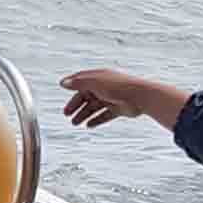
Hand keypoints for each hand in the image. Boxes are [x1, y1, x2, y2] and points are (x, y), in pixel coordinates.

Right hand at [60, 68, 180, 129]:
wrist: (141, 97)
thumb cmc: (119, 87)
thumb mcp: (95, 83)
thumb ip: (78, 83)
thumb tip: (63, 83)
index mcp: (99, 77)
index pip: (82, 80)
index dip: (71, 85)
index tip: (62, 90)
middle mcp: (105, 87)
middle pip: (86, 96)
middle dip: (76, 105)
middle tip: (67, 114)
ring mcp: (112, 98)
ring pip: (94, 107)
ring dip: (84, 114)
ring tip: (75, 123)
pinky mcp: (119, 109)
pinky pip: (104, 115)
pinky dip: (96, 120)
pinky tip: (88, 125)